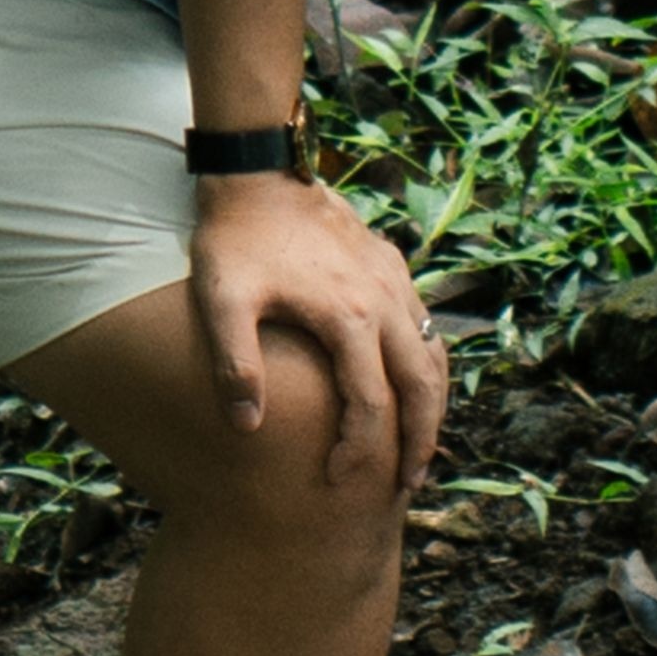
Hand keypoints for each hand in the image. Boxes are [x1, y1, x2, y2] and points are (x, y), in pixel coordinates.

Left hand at [190, 174, 450, 494]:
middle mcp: (384, 302)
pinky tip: (413, 383)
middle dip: (418, 442)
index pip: (369, 405)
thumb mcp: (222, 302)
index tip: (338, 480)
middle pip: (422, 388)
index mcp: (347, 318)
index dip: (358, 450)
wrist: (257, 170)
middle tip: (406, 485)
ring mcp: (394, 281)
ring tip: (419, 446)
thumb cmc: (233, 239)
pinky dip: (429, 363)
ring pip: (434, 356)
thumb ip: (235, 365)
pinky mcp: (391, 264)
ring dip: (432, 405)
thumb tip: (247, 426)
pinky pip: (426, 324)